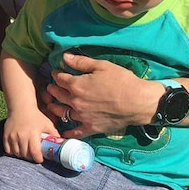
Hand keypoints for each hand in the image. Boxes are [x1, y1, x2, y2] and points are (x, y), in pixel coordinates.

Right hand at [3, 111, 57, 163]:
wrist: (21, 107)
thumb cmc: (36, 116)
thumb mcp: (47, 124)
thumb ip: (54, 134)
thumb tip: (61, 143)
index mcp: (33, 134)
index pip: (35, 153)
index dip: (38, 159)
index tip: (41, 159)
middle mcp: (21, 136)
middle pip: (26, 155)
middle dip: (31, 158)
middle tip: (34, 155)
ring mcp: (12, 136)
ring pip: (17, 153)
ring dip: (22, 155)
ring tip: (27, 152)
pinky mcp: (6, 136)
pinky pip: (8, 150)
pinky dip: (13, 152)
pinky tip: (18, 149)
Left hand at [41, 53, 159, 137]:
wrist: (138, 102)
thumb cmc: (121, 81)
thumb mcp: (102, 66)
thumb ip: (81, 62)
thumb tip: (65, 57)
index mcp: (76, 85)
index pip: (59, 78)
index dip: (56, 74)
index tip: (55, 73)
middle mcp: (75, 101)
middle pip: (58, 94)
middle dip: (52, 89)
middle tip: (50, 87)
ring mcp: (82, 116)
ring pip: (61, 112)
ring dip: (54, 107)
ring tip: (51, 104)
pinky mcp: (91, 128)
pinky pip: (75, 132)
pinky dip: (68, 133)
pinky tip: (63, 132)